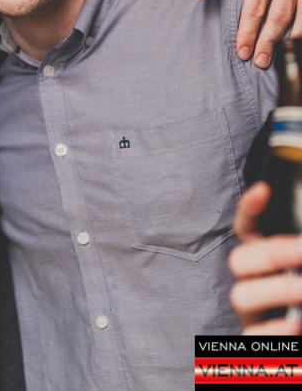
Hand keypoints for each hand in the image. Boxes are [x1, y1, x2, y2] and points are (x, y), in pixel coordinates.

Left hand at [196, 0, 301, 68]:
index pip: (257, 4)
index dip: (249, 30)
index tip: (241, 50)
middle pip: (281, 13)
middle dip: (268, 40)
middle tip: (257, 61)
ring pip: (301, 11)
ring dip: (288, 36)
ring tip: (274, 54)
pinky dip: (301, 23)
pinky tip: (289, 37)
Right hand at [228, 181, 301, 334]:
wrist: (297, 345)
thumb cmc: (301, 302)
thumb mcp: (297, 268)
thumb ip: (293, 255)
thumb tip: (291, 233)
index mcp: (262, 265)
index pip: (246, 230)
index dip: (249, 210)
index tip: (263, 190)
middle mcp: (250, 286)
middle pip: (240, 261)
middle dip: (272, 254)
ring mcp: (250, 316)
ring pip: (241, 296)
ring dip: (276, 290)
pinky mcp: (256, 346)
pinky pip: (251, 339)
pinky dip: (274, 332)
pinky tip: (296, 324)